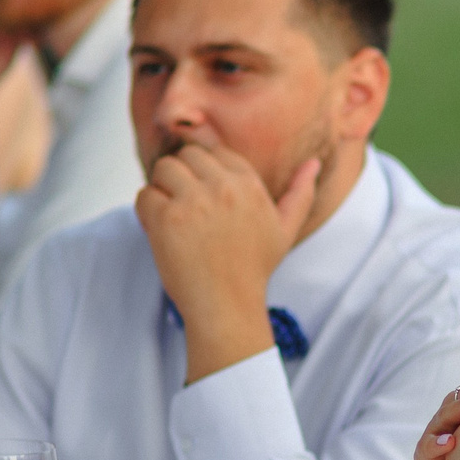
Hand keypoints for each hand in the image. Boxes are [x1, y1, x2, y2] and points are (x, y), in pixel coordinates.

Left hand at [137, 138, 319, 383]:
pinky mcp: (167, 218)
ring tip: (171, 218)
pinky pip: (145, 194)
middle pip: (186, 154)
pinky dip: (146, 211)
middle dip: (180, 176)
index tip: (204, 201)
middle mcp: (223, 187)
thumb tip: (314, 162)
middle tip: (183, 207)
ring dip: (161, 189)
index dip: (204, 174)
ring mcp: (194, 201)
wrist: (227, 307)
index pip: (215, 152)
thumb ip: (301, 193)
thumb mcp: (285, 230)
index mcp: (249, 184)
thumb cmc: (254, 269)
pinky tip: (159, 232)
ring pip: (163, 168)